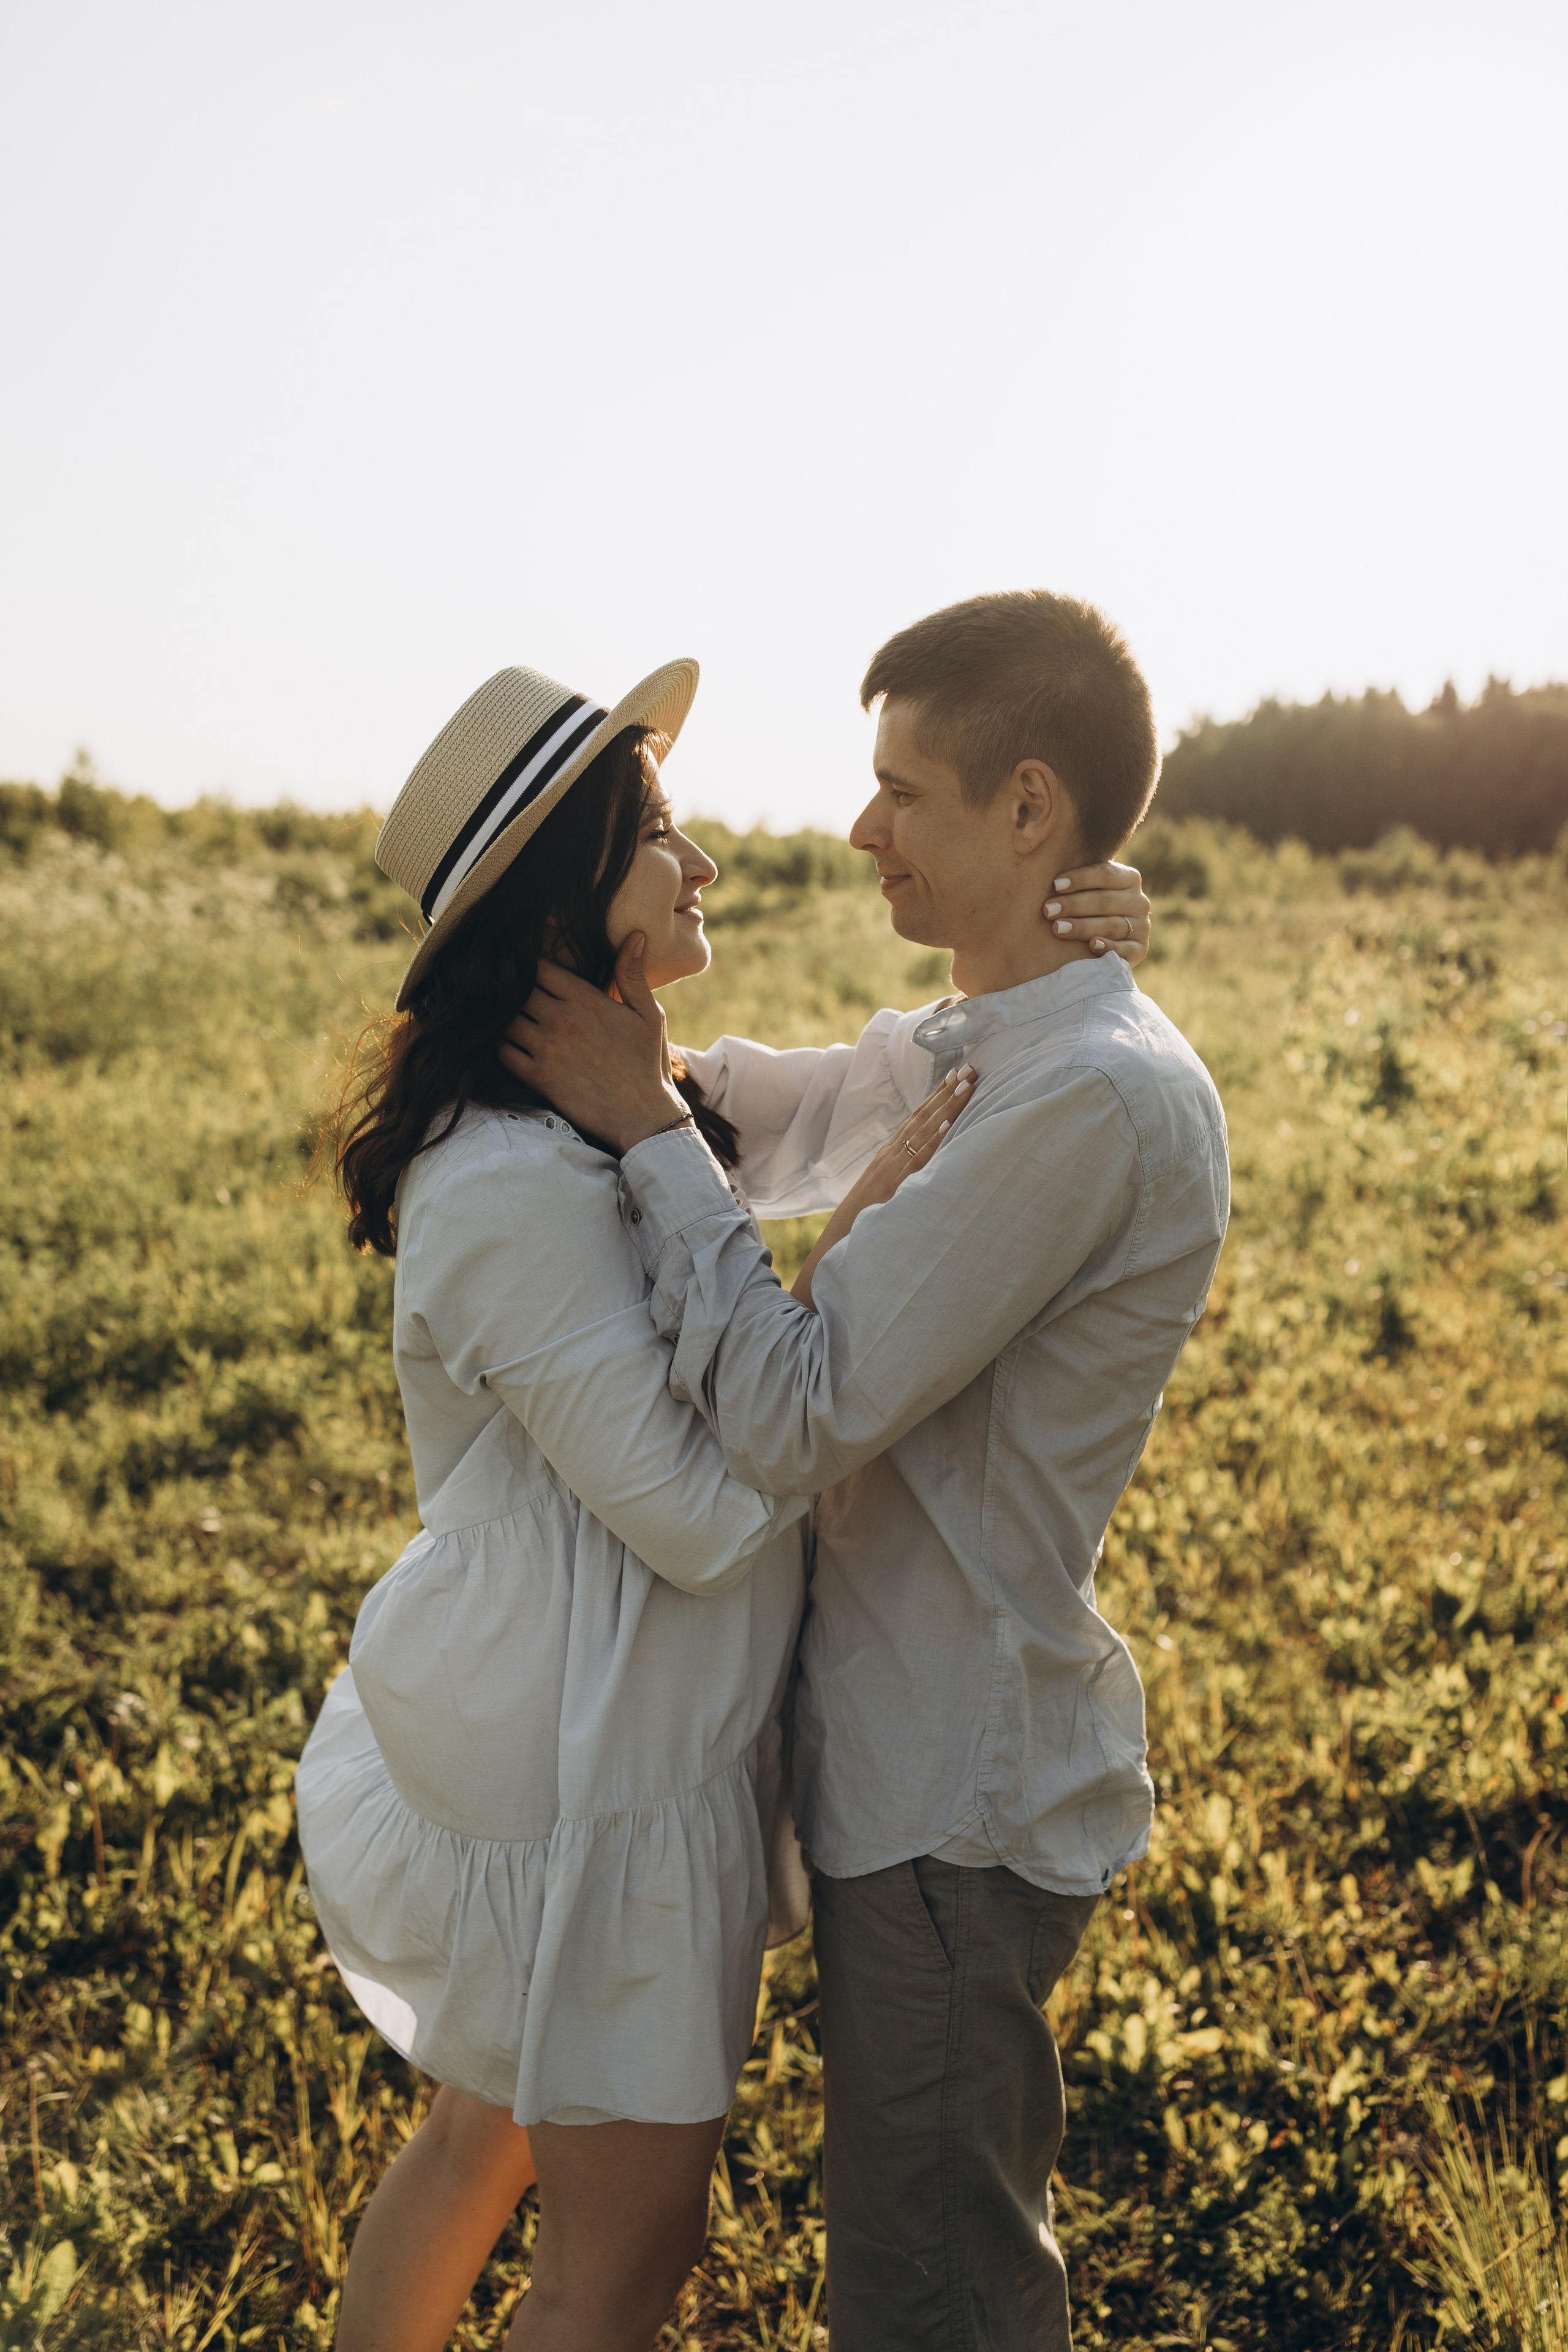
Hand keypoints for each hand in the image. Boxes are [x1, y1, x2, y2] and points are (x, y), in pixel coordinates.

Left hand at [499, 934, 689, 1150]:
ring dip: (503, 1018)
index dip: (531, 968)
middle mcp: (563, 1020)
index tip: (528, 972)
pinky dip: (500, 1046)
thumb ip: (632, 975)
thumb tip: (635, 936)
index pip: (540, 968)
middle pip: (517, 991)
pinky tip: (508, 1045)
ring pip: (505, 1020)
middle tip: (508, 994)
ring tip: (504, 1018)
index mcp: (587, 1000)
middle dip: (512, 991)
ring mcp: (548, 1049)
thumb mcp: (649, 1015)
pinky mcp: (539, 1077)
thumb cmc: (648, 1063)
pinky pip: (503, 1053)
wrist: (643, 1116)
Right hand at [791, 1064, 973, 1309]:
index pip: (917, 1119)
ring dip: (946, 1106)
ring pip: (923, 1131)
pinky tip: (949, 1123)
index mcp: (888, 1157)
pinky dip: (933, 1139)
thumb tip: (929, 1170)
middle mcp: (888, 1157)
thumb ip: (905, 1179)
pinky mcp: (892, 1185)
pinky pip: (917, 1159)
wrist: (835, 1250)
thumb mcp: (887, 1195)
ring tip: (967, 1085)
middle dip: (948, 1092)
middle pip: (922, 1117)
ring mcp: (889, 1169)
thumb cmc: (863, 1226)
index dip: (937, 1096)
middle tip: (971, 1068)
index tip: (957, 1076)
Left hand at [1043, 860, 1151, 966]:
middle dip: (1073, 905)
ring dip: (1082, 927)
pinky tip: (1092, 946)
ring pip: (1111, 925)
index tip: (1055, 884)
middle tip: (1047, 910)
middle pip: (1104, 901)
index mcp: (1129, 878)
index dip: (1080, 879)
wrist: (1106, 938)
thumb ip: (1079, 876)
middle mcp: (1139, 901)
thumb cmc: (1086, 905)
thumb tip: (1045, 856)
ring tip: (1057, 928)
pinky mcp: (1140, 949)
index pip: (1105, 874)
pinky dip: (1109, 947)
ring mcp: (1142, 926)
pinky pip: (1126, 950)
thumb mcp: (1088, 887)